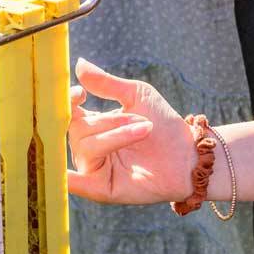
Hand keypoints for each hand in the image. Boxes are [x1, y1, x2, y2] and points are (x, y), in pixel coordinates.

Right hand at [66, 59, 194, 204]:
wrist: (188, 153)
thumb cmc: (164, 124)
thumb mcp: (136, 95)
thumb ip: (107, 83)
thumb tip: (79, 64)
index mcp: (93, 126)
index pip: (67, 114)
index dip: (68, 103)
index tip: (80, 94)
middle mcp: (89, 148)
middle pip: (78, 129)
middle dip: (111, 121)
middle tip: (143, 121)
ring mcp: (94, 169)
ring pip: (86, 148)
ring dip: (117, 135)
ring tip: (145, 130)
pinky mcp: (103, 189)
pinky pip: (79, 184)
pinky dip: (69, 179)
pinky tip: (65, 175)